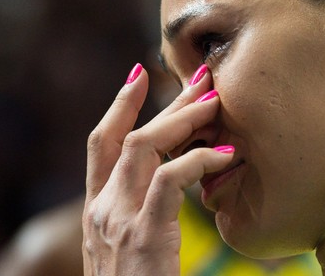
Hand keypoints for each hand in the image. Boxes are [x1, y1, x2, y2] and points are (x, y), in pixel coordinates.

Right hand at [82, 63, 232, 275]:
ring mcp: (117, 220)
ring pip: (146, 145)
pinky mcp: (143, 235)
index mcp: (97, 211)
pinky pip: (172, 179)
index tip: (138, 72)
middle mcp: (100, 209)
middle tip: (201, 77)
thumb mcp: (130, 250)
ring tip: (216, 102)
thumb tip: (174, 185)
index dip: (118, 105)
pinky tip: (227, 155)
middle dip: (166, 101)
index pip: (99, 143)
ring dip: (183, 117)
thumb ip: (142, 216)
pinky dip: (201, 160)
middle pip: (129, 135)